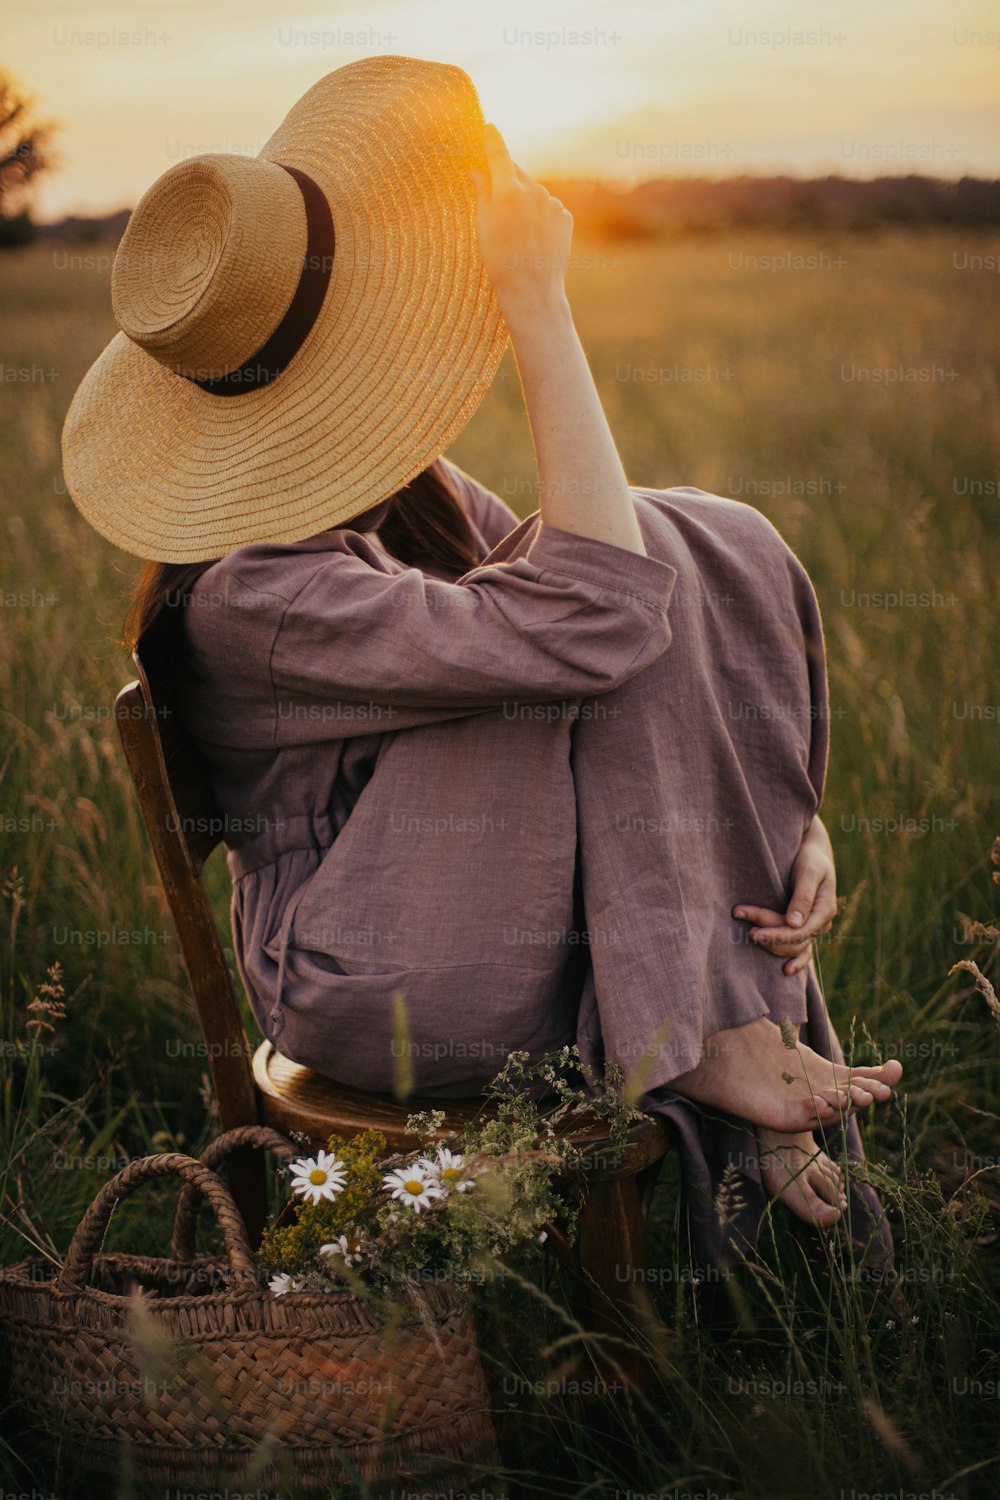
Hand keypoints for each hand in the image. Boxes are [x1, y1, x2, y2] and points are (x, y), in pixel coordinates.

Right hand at [468, 122, 573, 321]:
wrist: (532, 288)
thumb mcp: (483, 226)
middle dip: (508, 178)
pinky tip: (534, 237)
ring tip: (518, 231)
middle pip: (518, 173)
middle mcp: (534, 191)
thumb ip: (483, 193)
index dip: (492, 139)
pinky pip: (550, 209)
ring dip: (526, 201)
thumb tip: (477, 171)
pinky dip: (541, 216)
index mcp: (509, 191)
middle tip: (498, 196)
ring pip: (535, 193)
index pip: (499, 155)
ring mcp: (553, 204)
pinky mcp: (565, 217)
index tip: (489, 126)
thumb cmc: (500, 259)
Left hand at [732, 816, 837, 975]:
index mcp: (825, 910)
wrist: (814, 849)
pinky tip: (784, 971)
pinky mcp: (805, 926)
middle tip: (740, 916)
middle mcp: (821, 922)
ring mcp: (814, 926)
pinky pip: (802, 949)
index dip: (776, 934)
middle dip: (767, 933)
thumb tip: (793, 924)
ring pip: (793, 945)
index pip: (799, 932)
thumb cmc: (810, 856)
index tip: (753, 932)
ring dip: (771, 942)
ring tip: (747, 933)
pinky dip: (796, 961)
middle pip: (792, 939)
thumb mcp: (808, 871)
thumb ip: (802, 896)